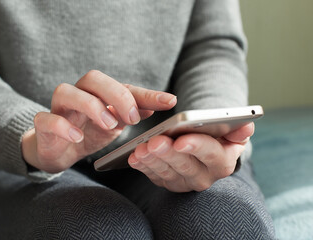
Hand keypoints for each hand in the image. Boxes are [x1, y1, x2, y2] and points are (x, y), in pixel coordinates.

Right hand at [22, 70, 176, 172]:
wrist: (58, 151)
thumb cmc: (87, 133)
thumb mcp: (114, 125)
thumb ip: (131, 113)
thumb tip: (155, 105)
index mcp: (99, 95)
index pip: (124, 87)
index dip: (147, 94)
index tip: (170, 101)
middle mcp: (79, 96)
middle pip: (92, 78)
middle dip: (116, 95)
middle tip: (133, 118)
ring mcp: (59, 109)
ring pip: (65, 91)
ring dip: (91, 106)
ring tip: (109, 125)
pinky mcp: (44, 126)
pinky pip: (46, 119)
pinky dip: (62, 126)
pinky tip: (78, 137)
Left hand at [128, 122, 253, 191]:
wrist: (204, 148)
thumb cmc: (218, 135)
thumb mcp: (231, 130)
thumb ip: (238, 128)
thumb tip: (247, 126)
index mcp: (223, 161)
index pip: (211, 154)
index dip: (196, 147)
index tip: (181, 140)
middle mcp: (205, 176)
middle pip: (185, 165)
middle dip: (168, 153)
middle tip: (155, 141)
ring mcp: (184, 182)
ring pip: (167, 172)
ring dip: (153, 160)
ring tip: (141, 148)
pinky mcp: (168, 182)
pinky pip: (154, 176)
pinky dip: (143, 166)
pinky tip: (135, 157)